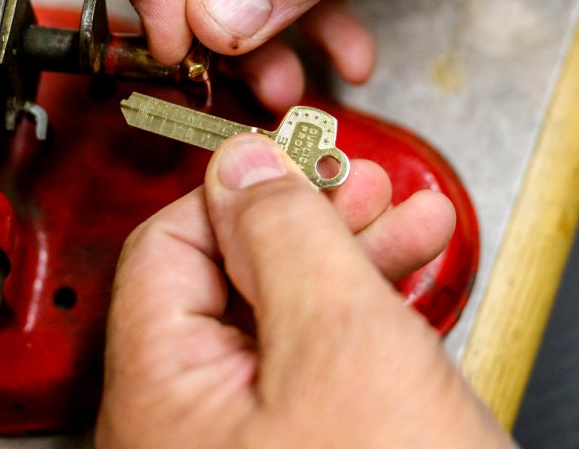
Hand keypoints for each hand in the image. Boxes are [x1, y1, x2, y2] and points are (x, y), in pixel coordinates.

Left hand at [96, 134, 511, 447]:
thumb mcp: (343, 344)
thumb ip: (286, 238)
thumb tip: (241, 163)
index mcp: (162, 394)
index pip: (169, 246)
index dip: (238, 190)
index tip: (299, 157)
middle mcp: (186, 431)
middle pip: (233, 284)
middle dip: (312, 224)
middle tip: (368, 188)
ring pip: (287, 327)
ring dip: (353, 266)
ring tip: (416, 228)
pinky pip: (318, 378)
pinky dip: (366, 327)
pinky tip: (409, 294)